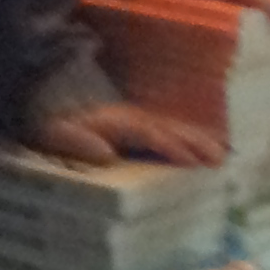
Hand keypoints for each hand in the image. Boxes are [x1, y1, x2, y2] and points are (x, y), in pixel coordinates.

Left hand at [30, 99, 223, 167]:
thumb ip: (76, 141)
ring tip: (222, 158)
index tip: (191, 161)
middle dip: (195, 144)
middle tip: (220, 160)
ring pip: (174, 131)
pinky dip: (190, 142)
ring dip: (199, 143)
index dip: (171, 147)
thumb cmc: (51, 127)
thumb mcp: (54, 134)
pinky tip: (206, 152)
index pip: (150, 134)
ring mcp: (138, 122)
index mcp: (117, 123)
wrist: (46, 108)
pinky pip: (170, 134)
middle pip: (170, 130)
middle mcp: (133, 120)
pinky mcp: (139, 130)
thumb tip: (105, 154)